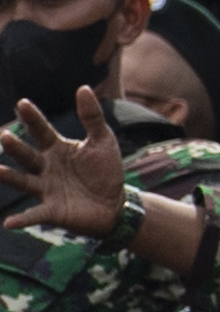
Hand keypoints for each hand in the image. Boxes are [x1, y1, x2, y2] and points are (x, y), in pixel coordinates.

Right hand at [0, 91, 130, 234]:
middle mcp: (45, 167)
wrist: (117, 204)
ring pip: (23, 181)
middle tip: (5, 136)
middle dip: (16, 147)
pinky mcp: (52, 210)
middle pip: (27, 155)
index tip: (23, 103)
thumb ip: (92, 117)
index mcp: (57, 149)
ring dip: (9, 176)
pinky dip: (22, 219)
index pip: (42, 131)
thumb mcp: (103, 142)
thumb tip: (84, 88)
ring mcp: (46, 189)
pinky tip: (8, 223)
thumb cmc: (105, 171)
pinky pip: (34, 214)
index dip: (33, 118)